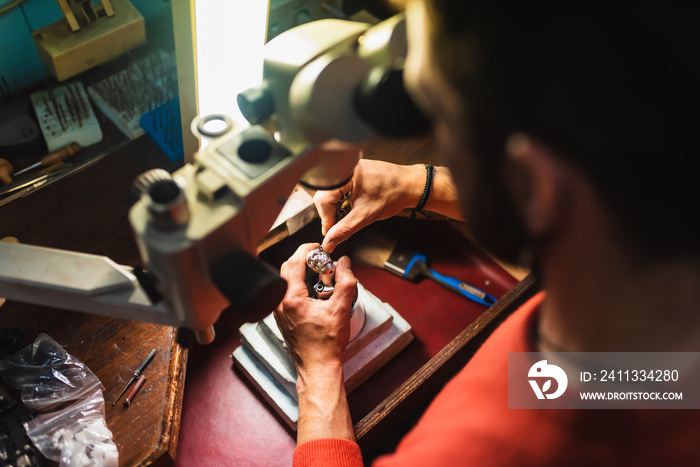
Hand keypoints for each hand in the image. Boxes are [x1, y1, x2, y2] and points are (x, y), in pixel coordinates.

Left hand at [274, 243, 356, 371]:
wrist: (318, 367)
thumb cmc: (326, 344)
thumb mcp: (341, 309)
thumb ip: (346, 281)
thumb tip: (345, 263)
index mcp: (292, 298)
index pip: (294, 261)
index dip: (307, 249)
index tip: (319, 247)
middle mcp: (280, 303)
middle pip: (287, 268)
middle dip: (303, 259)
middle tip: (320, 259)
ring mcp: (279, 310)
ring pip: (285, 280)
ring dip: (300, 272)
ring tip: (319, 274)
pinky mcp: (283, 317)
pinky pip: (286, 292)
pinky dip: (298, 285)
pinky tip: (314, 292)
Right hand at [315, 160, 423, 251]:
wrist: (410, 185)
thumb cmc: (393, 194)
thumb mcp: (365, 216)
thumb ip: (344, 230)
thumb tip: (328, 242)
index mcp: (345, 175)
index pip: (322, 199)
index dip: (326, 219)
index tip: (330, 233)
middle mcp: (344, 168)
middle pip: (324, 196)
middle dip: (330, 213)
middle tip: (338, 227)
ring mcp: (348, 169)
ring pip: (331, 193)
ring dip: (336, 207)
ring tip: (350, 214)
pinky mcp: (352, 172)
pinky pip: (339, 188)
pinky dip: (342, 201)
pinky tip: (353, 206)